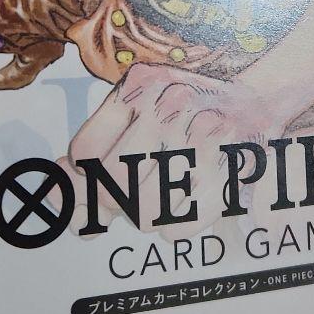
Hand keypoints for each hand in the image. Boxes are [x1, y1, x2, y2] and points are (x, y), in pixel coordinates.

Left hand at [62, 64, 274, 235]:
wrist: (261, 91)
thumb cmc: (188, 101)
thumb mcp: (140, 102)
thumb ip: (95, 147)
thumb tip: (52, 195)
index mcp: (142, 84)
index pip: (84, 152)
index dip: (81, 175)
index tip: (95, 173)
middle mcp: (170, 108)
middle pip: (112, 186)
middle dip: (113, 198)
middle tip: (133, 184)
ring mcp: (202, 142)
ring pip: (142, 215)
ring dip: (144, 212)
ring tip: (163, 186)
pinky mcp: (229, 173)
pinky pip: (178, 229)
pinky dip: (174, 225)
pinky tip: (185, 196)